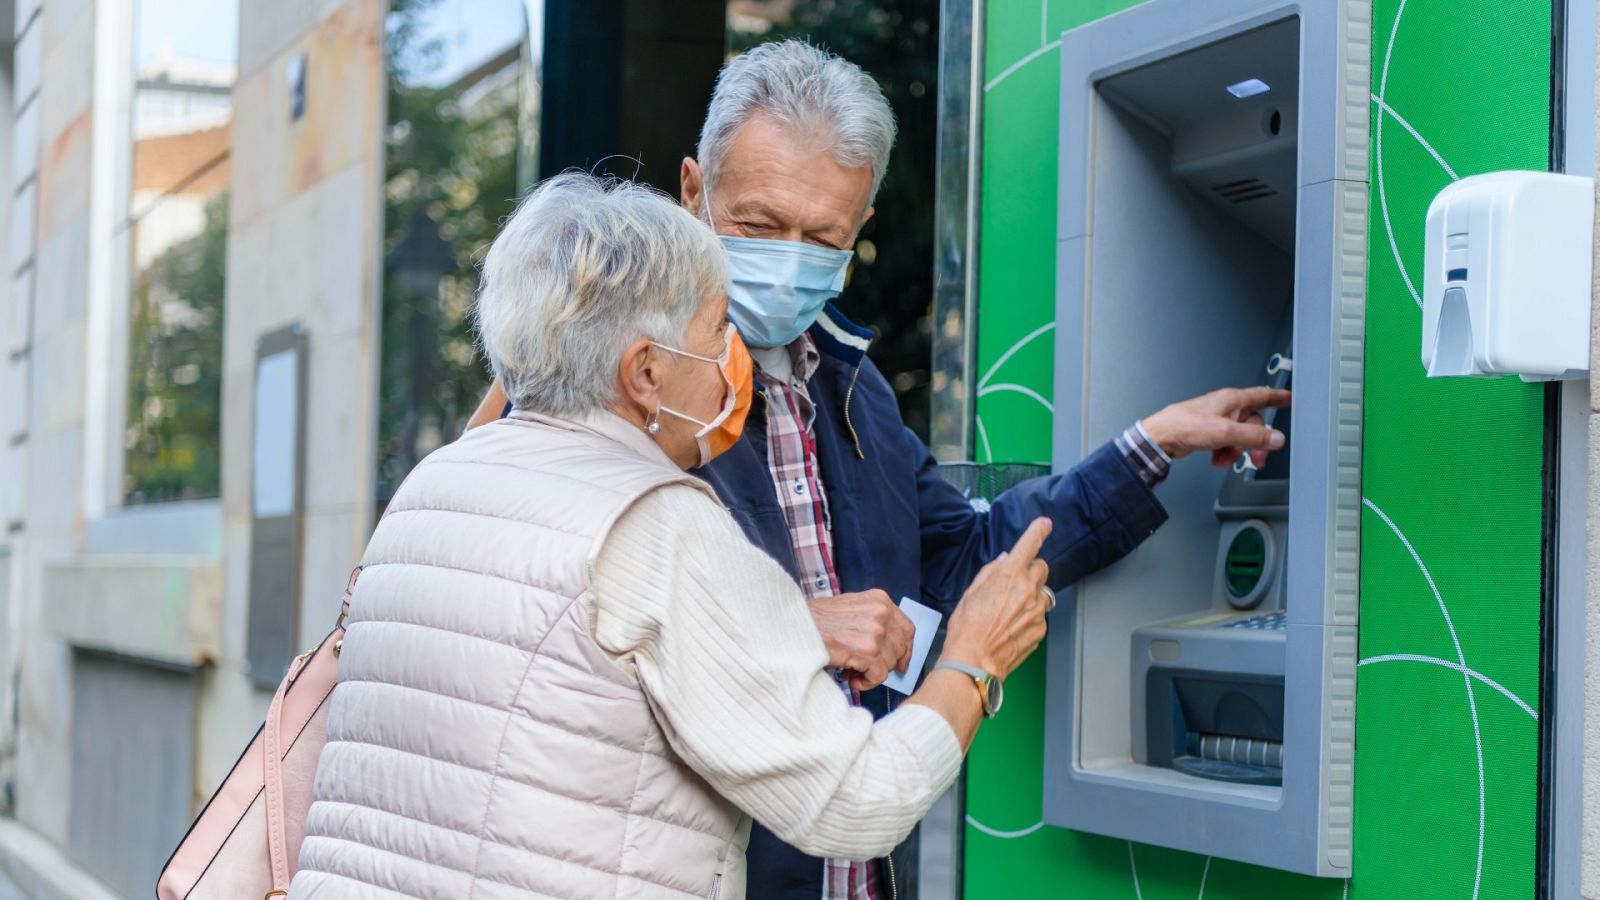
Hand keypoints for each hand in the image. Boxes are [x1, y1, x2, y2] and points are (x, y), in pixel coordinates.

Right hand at [808, 590, 914, 690]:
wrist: (793, 626)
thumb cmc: (816, 620)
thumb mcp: (850, 609)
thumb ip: (872, 621)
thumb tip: (887, 646)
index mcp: (879, 600)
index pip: (907, 627)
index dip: (906, 649)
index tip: (901, 663)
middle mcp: (881, 613)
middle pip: (899, 648)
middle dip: (884, 663)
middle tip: (866, 669)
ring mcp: (876, 631)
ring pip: (888, 664)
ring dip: (870, 673)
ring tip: (850, 671)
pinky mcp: (868, 651)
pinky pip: (878, 676)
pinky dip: (865, 682)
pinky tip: (849, 677)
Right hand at [940, 518, 1053, 679]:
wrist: (974, 661)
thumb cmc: (967, 628)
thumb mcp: (970, 593)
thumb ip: (990, 572)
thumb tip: (1003, 560)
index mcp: (1009, 575)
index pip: (1030, 544)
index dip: (1038, 531)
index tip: (1045, 524)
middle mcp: (1028, 589)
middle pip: (1042, 568)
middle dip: (1031, 571)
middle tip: (1015, 584)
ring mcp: (1037, 610)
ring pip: (1044, 592)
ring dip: (1033, 595)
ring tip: (1012, 611)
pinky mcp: (1041, 629)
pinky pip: (1041, 615)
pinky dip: (1031, 616)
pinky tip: (1013, 627)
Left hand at [1139, 386, 1291, 469]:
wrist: (1160, 438)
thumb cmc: (1184, 426)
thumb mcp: (1225, 432)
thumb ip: (1253, 436)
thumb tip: (1276, 438)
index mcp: (1233, 400)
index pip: (1262, 395)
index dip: (1278, 397)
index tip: (1290, 399)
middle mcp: (1226, 407)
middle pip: (1254, 424)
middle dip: (1255, 443)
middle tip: (1256, 458)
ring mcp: (1218, 420)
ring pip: (1241, 437)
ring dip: (1236, 452)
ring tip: (1224, 458)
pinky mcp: (1209, 432)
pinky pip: (1227, 444)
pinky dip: (1225, 454)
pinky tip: (1216, 459)